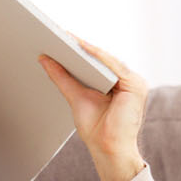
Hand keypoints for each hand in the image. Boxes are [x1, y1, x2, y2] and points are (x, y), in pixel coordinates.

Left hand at [38, 38, 147, 180]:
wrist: (109, 149)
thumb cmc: (96, 129)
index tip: (58, 36)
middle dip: (80, 46)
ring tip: (66, 36)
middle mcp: (127, 81)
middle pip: (101, 59)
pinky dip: (98, 55)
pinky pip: (113, 65)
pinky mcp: (136, 85)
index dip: (78, 49)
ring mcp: (134, 82)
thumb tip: (44, 58)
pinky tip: (83, 47)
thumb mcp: (75, 97)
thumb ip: (62, 77)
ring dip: (87, 47)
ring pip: (107, 59)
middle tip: (58, 32)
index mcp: (116, 83)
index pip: (96, 62)